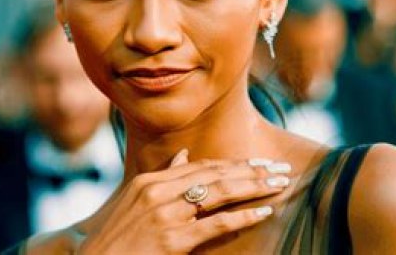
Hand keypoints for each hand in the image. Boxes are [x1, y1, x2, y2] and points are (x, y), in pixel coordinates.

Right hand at [77, 149, 292, 253]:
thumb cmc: (114, 239)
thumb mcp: (134, 201)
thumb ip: (162, 178)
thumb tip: (185, 155)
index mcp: (150, 181)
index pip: (201, 166)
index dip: (233, 163)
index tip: (258, 162)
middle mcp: (158, 191)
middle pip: (215, 174)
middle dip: (252, 170)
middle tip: (280, 167)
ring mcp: (165, 214)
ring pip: (219, 192)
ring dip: (254, 186)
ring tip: (279, 182)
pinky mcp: (172, 238)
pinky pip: (215, 223)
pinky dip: (243, 215)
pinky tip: (263, 211)